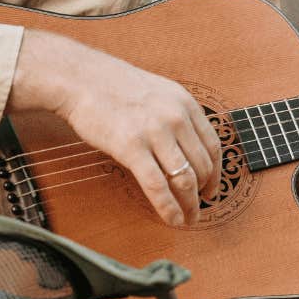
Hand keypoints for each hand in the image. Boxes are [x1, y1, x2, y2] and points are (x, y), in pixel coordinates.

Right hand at [9, 31, 221, 226]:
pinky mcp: (132, 148)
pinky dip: (169, 208)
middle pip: (203, 165)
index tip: (212, 188)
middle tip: (199, 208)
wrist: (81, 79)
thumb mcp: (159, 93)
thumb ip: (176, 116)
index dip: (216, 173)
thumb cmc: (114, 86)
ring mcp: (155, 133)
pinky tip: (173, 219)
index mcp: (186, 104)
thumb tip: (186, 148)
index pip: (213, 146)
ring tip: (189, 218)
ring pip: (185, 179)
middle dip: (204, 192)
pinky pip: (157, 186)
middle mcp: (176, 118)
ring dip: (191, 205)